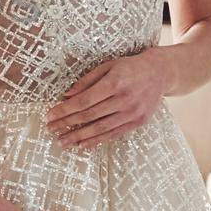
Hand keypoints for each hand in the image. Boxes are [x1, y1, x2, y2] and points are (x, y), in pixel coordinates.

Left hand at [44, 49, 170, 148]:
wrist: (160, 73)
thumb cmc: (130, 67)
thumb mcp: (108, 66)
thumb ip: (87, 81)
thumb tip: (66, 95)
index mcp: (115, 83)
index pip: (84, 101)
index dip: (65, 110)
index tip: (49, 116)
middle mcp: (124, 100)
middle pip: (89, 116)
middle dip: (67, 124)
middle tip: (51, 129)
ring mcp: (133, 113)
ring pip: (101, 129)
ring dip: (79, 137)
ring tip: (63, 142)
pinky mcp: (138, 122)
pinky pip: (113, 134)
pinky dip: (97, 140)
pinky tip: (83, 144)